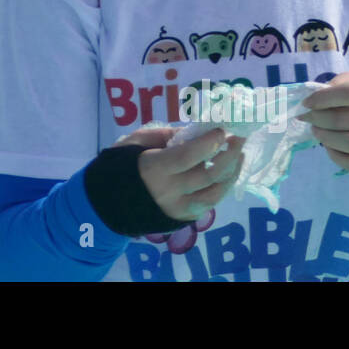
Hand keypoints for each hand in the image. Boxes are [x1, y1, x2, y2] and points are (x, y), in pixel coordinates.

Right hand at [115, 126, 245, 221]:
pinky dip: (222, 187)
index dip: (208, 142)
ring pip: (215, 194)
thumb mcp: (137, 141)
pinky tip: (228, 173)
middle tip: (239, 138)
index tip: (222, 129)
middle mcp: (169, 192)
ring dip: (232, 173)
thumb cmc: (122, 165)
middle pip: (207, 175)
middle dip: (228, 155)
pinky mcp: (184, 218)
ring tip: (239, 155)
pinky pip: (209, 203)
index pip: (188, 156)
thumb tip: (197, 131)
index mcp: (154, 169)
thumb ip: (167, 135)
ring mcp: (178, 209)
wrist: (109, 202)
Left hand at [299, 72, 348, 173]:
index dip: (322, 98)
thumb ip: (339, 83)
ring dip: (325, 137)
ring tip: (316, 130)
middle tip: (308, 117)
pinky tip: (329, 146)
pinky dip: (335, 156)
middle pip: (343, 120)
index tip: (306, 103)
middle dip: (317, 118)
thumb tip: (317, 95)